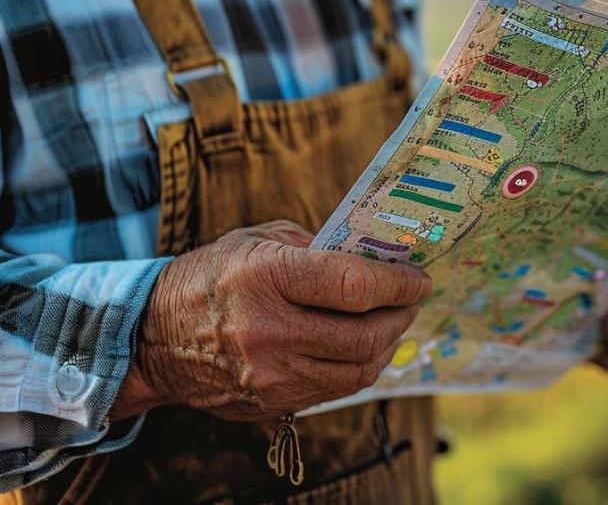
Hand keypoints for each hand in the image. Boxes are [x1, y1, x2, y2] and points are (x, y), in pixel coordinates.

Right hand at [110, 221, 430, 421]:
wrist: (151, 337)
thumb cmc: (211, 277)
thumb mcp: (258, 242)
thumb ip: (316, 246)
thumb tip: (371, 256)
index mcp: (265, 279)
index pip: (354, 286)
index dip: (398, 283)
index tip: (418, 279)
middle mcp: (268, 331)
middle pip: (363, 335)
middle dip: (400, 316)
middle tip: (410, 301)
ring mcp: (270, 375)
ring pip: (356, 371)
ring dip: (385, 346)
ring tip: (391, 324)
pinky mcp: (271, 403)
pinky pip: (333, 390)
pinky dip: (357, 369)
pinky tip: (362, 348)